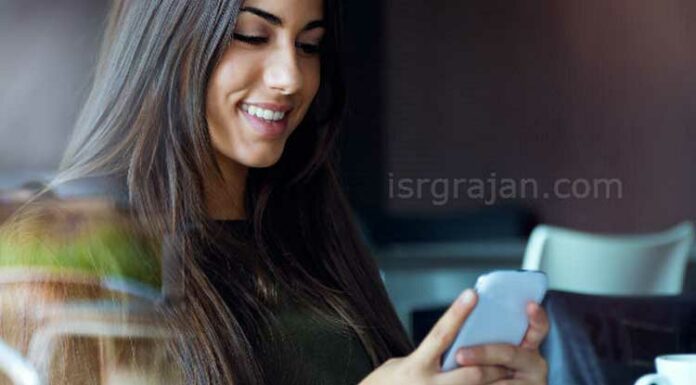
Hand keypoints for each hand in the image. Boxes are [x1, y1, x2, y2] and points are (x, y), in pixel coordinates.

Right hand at [359, 290, 549, 384]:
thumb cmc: (387, 384)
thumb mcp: (403, 364)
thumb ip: (429, 355)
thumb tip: (454, 341)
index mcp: (415, 366)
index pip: (441, 334)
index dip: (458, 313)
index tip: (472, 294)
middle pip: (470, 372)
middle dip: (492, 364)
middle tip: (510, 353)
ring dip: (495, 383)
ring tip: (509, 373)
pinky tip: (494, 384)